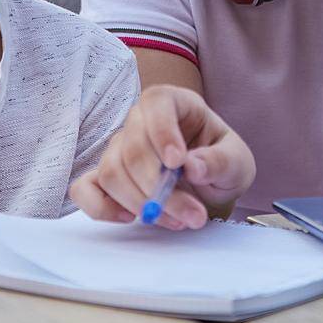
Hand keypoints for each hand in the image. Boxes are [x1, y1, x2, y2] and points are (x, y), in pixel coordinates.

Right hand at [70, 85, 255, 228]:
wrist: (212, 190)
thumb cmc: (222, 166)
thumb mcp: (238, 163)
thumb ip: (220, 161)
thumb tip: (192, 167)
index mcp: (175, 104)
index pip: (156, 103)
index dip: (162, 131)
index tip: (178, 163)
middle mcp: (141, 121)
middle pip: (131, 146)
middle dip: (158, 186)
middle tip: (192, 214)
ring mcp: (119, 148)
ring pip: (111, 171)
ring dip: (142, 203)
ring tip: (179, 220)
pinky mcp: (106, 178)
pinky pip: (84, 189)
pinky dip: (101, 208)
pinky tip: (129, 218)